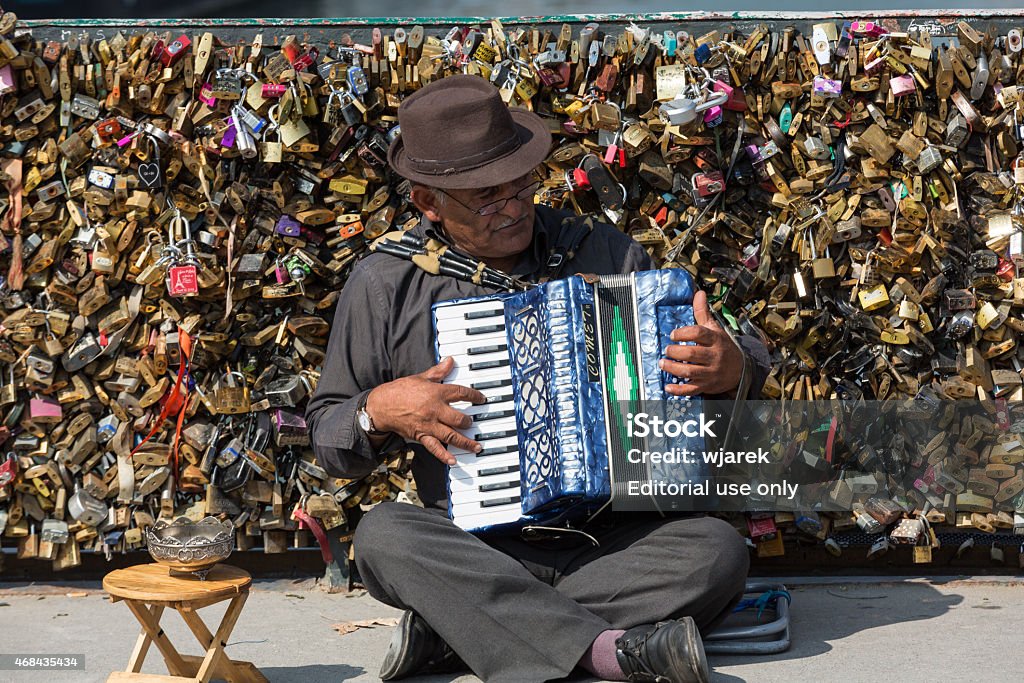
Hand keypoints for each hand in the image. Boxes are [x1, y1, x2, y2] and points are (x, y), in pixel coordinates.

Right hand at [365, 357, 485, 464]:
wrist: (381, 405)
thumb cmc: (400, 390)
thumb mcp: (420, 377)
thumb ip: (438, 371)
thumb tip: (450, 361)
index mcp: (436, 393)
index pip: (460, 393)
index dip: (474, 396)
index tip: (481, 399)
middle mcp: (435, 410)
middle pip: (459, 418)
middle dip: (469, 422)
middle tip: (474, 423)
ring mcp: (429, 424)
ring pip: (451, 435)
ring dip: (465, 442)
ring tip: (476, 446)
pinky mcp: (421, 435)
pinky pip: (434, 447)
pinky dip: (444, 455)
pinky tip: (453, 460)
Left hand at [661, 290, 743, 396]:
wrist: (741, 369)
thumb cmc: (723, 346)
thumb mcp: (715, 329)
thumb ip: (703, 312)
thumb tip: (699, 293)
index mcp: (715, 340)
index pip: (698, 334)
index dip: (683, 333)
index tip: (673, 334)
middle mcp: (714, 356)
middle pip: (692, 354)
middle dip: (675, 352)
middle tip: (667, 349)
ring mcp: (710, 372)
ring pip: (690, 371)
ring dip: (673, 368)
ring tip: (663, 363)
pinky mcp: (707, 385)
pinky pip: (691, 390)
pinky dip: (678, 390)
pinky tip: (668, 386)